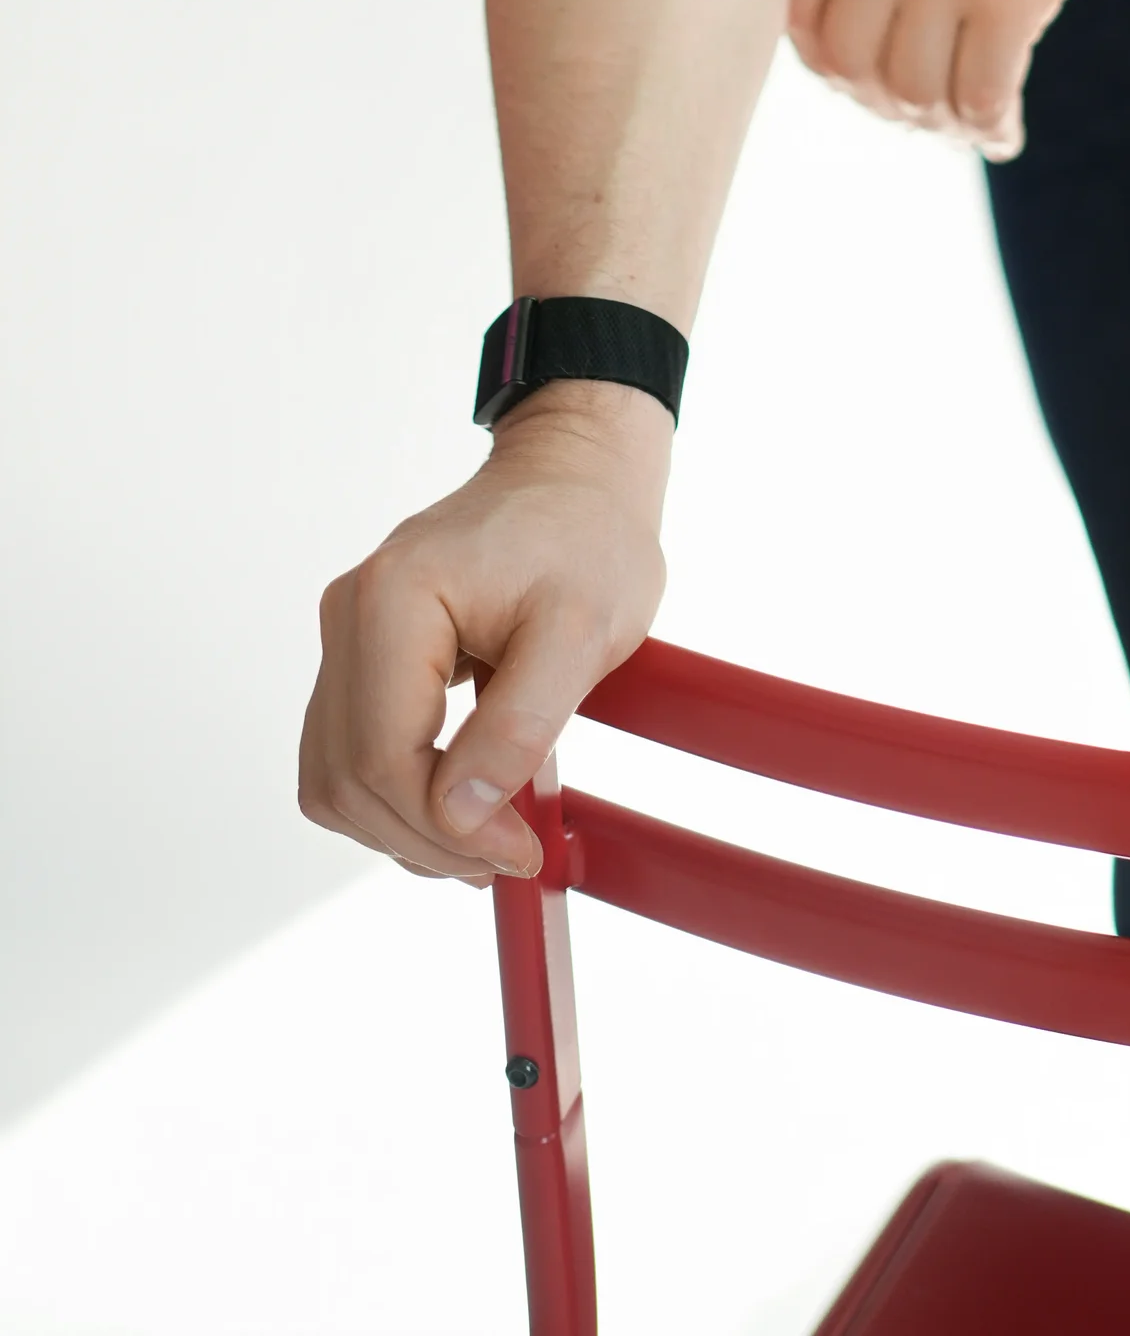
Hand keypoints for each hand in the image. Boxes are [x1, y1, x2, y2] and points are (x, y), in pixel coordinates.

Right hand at [298, 383, 670, 883]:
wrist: (576, 480)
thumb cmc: (586, 536)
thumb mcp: (584, 628)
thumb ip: (522, 723)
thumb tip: (464, 813)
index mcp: (394, 597)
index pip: (384, 755)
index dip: (446, 828)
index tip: (519, 851)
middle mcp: (349, 615)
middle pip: (349, 778)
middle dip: (426, 838)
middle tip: (510, 854)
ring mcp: (346, 637)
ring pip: (336, 780)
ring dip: (405, 829)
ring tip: (489, 838)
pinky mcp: (360, 659)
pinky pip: (351, 756)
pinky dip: (397, 799)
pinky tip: (461, 807)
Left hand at [787, 0, 1129, 159]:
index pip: (799, 20)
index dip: (832, 64)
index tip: (872, 73)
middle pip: (850, 68)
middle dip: (885, 102)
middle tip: (925, 107)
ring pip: (916, 93)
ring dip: (941, 124)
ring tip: (969, 122)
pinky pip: (981, 96)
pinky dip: (991, 127)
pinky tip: (1006, 128)